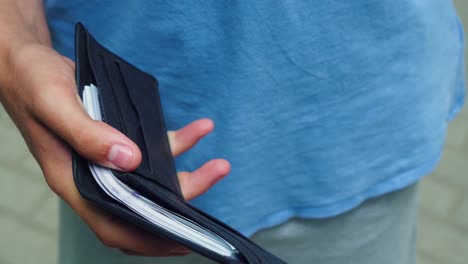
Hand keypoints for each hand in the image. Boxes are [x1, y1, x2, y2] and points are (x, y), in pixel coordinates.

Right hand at [0, 42, 229, 255]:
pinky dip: (179, 142)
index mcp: (74, 180)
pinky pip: (154, 147)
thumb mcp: (54, 104)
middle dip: (182, 200)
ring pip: (153, 179)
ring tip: (219, 163)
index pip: (114, 226)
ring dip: (188, 174)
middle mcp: (94, 177)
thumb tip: (128, 161)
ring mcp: (107, 161)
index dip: (150, 239)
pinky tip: (201, 129)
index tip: (186, 240)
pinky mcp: (118, 140)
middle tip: (215, 177)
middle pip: (143, 204)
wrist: (27, 64)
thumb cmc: (32, 83)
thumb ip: (88, 134)